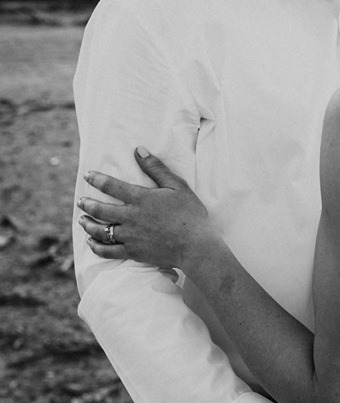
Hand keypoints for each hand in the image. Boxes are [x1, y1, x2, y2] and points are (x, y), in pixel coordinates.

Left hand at [78, 149, 215, 269]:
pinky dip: (96, 246)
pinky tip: (92, 242)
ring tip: (82, 220)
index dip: (97, 179)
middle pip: (100, 209)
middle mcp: (130, 217)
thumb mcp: (177, 186)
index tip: (87, 175)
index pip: (111, 186)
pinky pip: (108, 251)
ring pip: (100, 231)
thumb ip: (156, 168)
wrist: (195, 246)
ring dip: (88, 225)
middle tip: (80, 201)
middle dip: (87, 204)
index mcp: (140, 199)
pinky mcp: (133, 252)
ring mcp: (130, 236)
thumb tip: (138, 150)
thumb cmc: (190, 214)